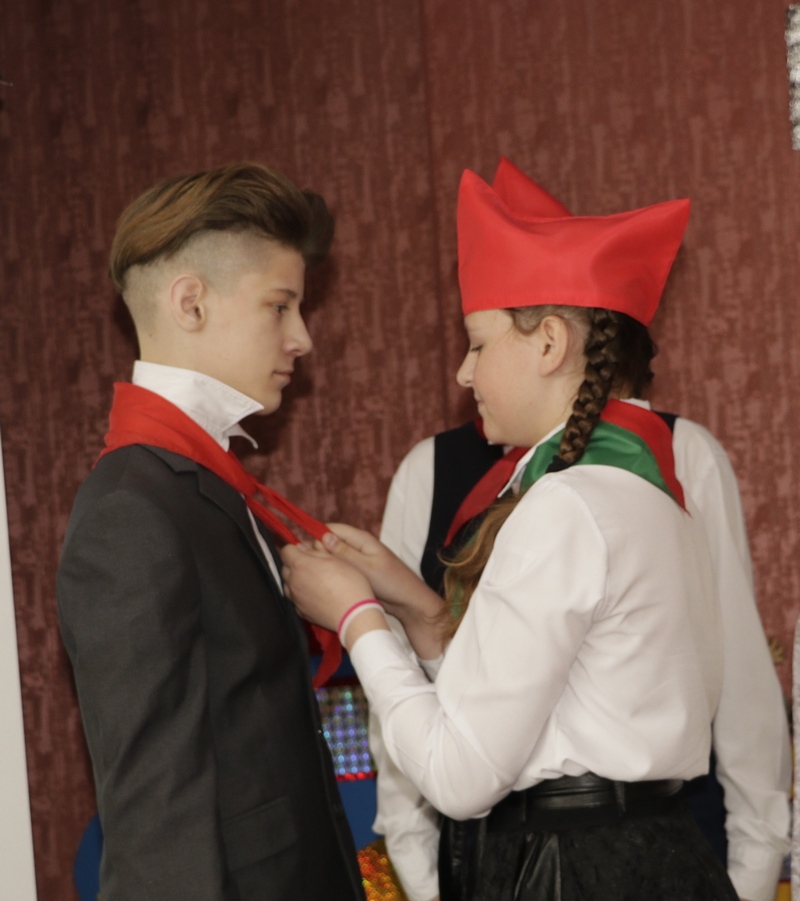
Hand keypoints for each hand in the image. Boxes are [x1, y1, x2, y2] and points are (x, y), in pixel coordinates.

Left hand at [281, 543, 372, 633]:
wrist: (353, 614)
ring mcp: (295, 599)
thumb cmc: (349, 584)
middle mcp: (293, 582)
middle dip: (295, 564)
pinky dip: (301, 595)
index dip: (294, 549)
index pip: (286, 551)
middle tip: (311, 565)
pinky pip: (295, 600)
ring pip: (288, 585)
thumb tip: (305, 549)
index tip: (303, 551)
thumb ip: (316, 552)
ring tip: (313, 581)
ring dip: (296, 580)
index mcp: (301, 565)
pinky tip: (315, 595)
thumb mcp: (336, 559)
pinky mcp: (301, 612)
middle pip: (285, 568)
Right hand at [319, 524, 445, 659]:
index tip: (304, 553)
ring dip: (323, 565)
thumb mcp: (366, 566)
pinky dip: (331, 574)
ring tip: (312, 577)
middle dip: (317, 553)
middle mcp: (356, 546)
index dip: (315, 538)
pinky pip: (339, 569)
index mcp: (360, 539)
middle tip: (308, 569)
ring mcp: (356, 560)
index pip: (330, 529)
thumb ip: (344, 552)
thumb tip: (323, 537)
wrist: (408, 602)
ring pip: (332, 558)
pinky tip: (322, 585)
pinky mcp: (356, 573)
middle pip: (328, 543)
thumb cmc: (390, 582)